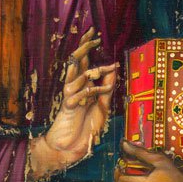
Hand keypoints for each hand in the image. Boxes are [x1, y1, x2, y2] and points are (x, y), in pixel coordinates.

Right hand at [30, 27, 116, 178]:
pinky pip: (80, 93)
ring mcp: (70, 95)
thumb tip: (114, 70)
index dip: (87, 46)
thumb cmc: (84, 127)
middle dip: (84, 47)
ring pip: (77, 74)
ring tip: (110, 67)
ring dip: (95, 70)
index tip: (96, 33)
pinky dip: (94, 91)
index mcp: (81, 84)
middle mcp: (74, 86)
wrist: (69, 148)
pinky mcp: (68, 107)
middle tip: (93, 34)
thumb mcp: (101, 106)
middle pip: (76, 61)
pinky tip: (105, 91)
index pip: (83, 60)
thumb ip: (106, 88)